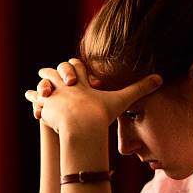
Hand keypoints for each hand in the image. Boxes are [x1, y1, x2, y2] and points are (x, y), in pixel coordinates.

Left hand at [25, 59, 161, 134]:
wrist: (82, 125)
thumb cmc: (101, 113)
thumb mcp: (122, 100)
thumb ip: (140, 89)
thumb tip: (160, 78)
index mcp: (81, 80)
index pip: (76, 66)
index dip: (74, 67)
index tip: (71, 68)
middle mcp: (65, 84)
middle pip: (56, 71)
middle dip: (52, 72)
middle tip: (44, 72)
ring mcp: (54, 94)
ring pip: (44, 87)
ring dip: (40, 88)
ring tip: (35, 91)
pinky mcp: (46, 106)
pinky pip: (38, 103)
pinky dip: (35, 104)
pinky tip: (32, 106)